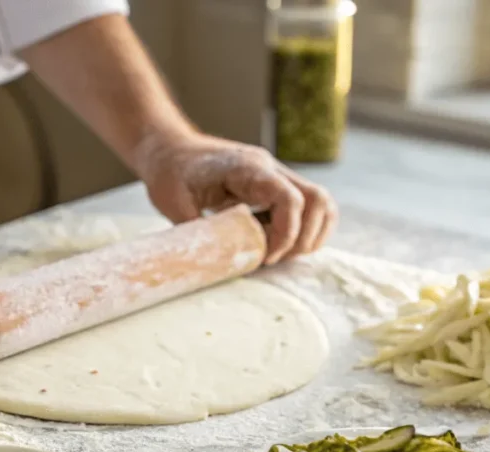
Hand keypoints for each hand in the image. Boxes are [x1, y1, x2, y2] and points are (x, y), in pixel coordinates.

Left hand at [135, 131, 337, 264]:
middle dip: (303, 238)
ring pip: (320, 202)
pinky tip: (275, 244)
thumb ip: (199, 233)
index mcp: (247, 169)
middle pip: (317, 200)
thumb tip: (217, 265)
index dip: (285, 234)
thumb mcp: (174, 204)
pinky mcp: (274, 186)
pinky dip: (303, 229)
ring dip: (310, 234)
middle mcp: (270, 169)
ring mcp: (276, 175)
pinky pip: (308, 206)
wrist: (169, 149)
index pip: (289, 198)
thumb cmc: (170, 173)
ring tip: (278, 254)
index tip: (265, 258)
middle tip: (272, 259)